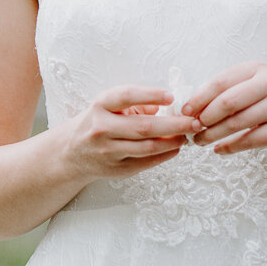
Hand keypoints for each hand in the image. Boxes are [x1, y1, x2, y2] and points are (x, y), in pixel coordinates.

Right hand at [60, 85, 202, 180]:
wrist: (72, 152)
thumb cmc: (97, 122)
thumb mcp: (109, 105)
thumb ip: (136, 103)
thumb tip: (165, 107)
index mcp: (101, 106)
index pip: (127, 96)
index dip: (151, 95)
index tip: (172, 97)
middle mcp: (102, 128)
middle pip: (144, 127)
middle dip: (174, 125)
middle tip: (194, 121)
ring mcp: (109, 151)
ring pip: (148, 147)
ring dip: (173, 141)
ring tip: (188, 135)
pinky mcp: (116, 169)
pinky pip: (146, 162)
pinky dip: (164, 155)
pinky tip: (176, 148)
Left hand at [183, 62, 266, 155]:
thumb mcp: (258, 87)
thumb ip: (231, 91)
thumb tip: (193, 106)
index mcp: (258, 69)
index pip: (220, 82)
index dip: (199, 98)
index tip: (184, 111)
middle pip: (227, 102)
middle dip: (204, 119)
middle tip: (191, 130)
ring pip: (236, 123)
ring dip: (213, 135)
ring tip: (200, 142)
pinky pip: (250, 140)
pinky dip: (230, 147)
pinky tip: (219, 150)